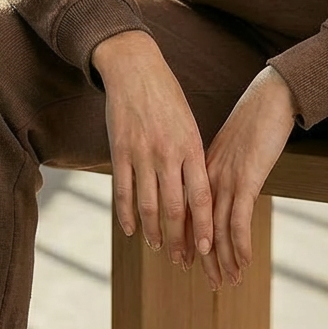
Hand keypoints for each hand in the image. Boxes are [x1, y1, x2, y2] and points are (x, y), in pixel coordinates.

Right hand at [92, 31, 216, 278]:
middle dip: (180, 240)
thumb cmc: (167, 95)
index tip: (207, 249)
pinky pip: (123, 191)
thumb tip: (199, 191)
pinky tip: (131, 231)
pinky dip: (127, 215)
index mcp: (191, 145)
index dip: (204, 227)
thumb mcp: (188, 123)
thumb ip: (192, 156)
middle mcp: (168, 153)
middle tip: (181, 261)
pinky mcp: (120, 151)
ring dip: (154, 232)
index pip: (202, 196)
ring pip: (149, 205)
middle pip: (176, 208)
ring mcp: (142, 153)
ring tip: (158, 248)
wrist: (135, 67)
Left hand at [197, 66, 295, 288]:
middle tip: (210, 282)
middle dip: (204, 258)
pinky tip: (244, 263)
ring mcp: (226, 179)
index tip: (189, 262)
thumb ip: (223, 167)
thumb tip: (222, 185)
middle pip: (199, 226)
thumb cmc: (254, 119)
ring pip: (217, 229)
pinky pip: (239, 221)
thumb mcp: (232, 147)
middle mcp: (209, 177)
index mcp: (202, 168)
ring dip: (223, 259)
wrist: (270, 97)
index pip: (188, 211)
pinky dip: (239, 246)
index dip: (188, 239)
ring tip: (228, 281)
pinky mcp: (247, 180)